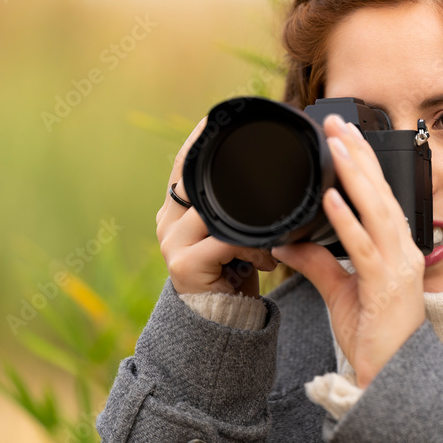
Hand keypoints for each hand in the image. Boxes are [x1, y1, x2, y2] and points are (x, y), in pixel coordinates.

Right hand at [156, 115, 277, 296]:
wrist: (221, 325)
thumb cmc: (234, 276)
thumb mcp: (235, 233)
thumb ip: (237, 207)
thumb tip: (266, 177)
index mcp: (176, 209)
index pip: (183, 163)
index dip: (198, 138)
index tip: (216, 116)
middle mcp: (167, 221)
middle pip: (196, 180)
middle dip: (232, 172)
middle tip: (270, 165)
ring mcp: (172, 243)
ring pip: (217, 212)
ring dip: (254, 223)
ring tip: (275, 238)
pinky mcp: (185, 265)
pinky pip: (225, 240)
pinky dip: (253, 245)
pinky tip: (267, 259)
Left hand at [271, 114, 425, 387]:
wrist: (391, 377)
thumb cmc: (373, 334)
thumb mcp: (339, 291)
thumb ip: (316, 263)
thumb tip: (287, 241)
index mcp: (394, 247)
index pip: (379, 195)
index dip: (364, 162)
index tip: (344, 134)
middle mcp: (402, 250)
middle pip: (380, 192)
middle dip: (359, 155)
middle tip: (337, 123)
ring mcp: (399, 266)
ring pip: (377, 210)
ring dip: (356, 175)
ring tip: (337, 146)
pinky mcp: (387, 286)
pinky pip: (365, 247)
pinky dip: (347, 220)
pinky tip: (331, 198)